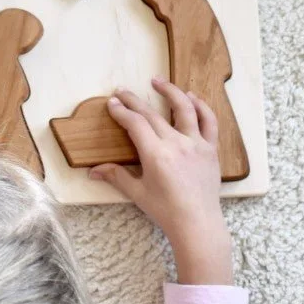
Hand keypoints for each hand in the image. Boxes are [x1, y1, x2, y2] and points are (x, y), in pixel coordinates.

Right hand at [89, 77, 232, 284]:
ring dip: (170, 91)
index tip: (113, 103)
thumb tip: (93, 171)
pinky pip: (208, 121)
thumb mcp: (138, 193)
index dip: (122, 111)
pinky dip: (201, 106)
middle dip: (134, 101)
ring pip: (184, 108)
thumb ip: (116, 176)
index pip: (135, 124)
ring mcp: (196, 144)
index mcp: (156, 155)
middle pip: (152, 114)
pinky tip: (191, 97)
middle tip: (122, 91)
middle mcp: (176, 144)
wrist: (197, 223)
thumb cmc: (166, 210)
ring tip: (157, 81)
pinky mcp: (210, 148)